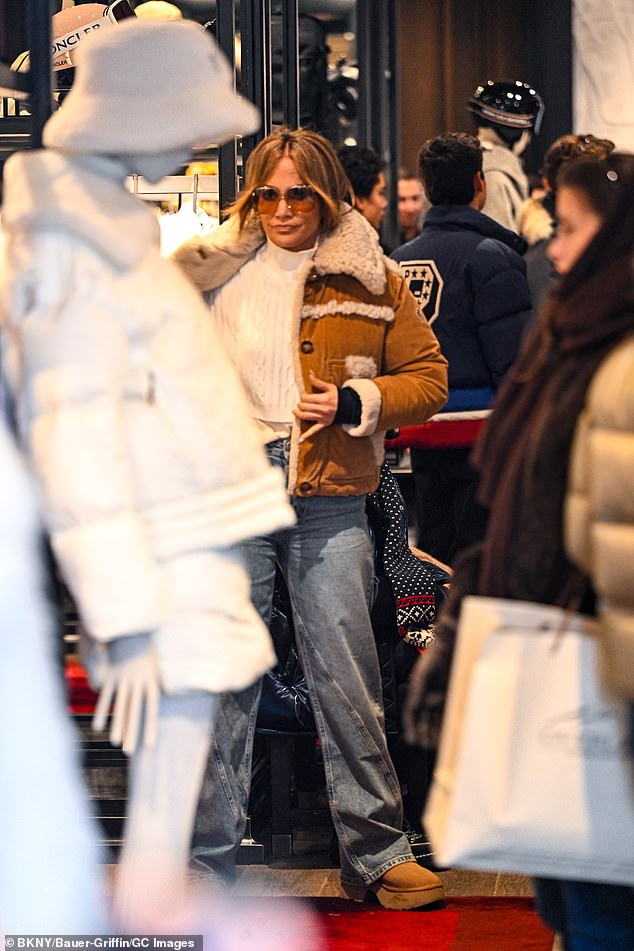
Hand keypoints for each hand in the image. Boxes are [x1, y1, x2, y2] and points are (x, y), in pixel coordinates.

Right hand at [92, 633, 159, 754]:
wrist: (131, 630)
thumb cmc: (147, 649)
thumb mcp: (159, 665)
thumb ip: (164, 681)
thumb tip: (172, 693)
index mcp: (151, 682)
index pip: (152, 710)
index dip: (151, 727)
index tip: (150, 745)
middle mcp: (138, 683)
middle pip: (134, 712)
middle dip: (132, 733)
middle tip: (130, 753)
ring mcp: (123, 680)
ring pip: (119, 707)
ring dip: (117, 726)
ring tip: (115, 743)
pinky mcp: (111, 677)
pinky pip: (105, 697)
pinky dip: (100, 712)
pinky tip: (97, 727)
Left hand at [294, 370, 337, 442]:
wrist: (349, 407)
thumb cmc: (338, 396)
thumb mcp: (329, 387)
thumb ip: (318, 381)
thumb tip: (309, 373)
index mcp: (323, 399)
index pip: (305, 398)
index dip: (303, 396)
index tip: (304, 396)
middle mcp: (322, 409)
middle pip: (304, 407)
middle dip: (300, 404)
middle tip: (301, 402)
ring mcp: (322, 418)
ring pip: (305, 416)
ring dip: (298, 414)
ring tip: (295, 411)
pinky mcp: (324, 424)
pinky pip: (314, 430)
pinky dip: (307, 435)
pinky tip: (301, 439)